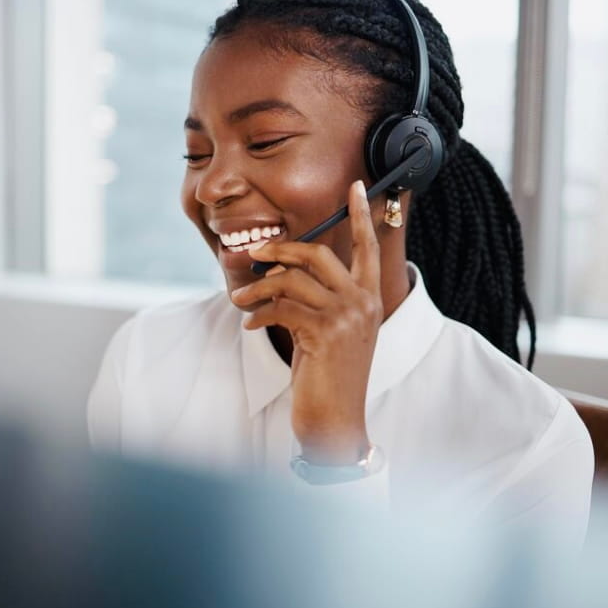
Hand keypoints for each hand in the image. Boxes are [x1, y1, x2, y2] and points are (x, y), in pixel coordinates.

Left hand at [230, 181, 383, 464]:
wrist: (335, 421)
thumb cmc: (325, 376)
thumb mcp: (324, 331)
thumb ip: (313, 298)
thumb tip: (278, 271)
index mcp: (368, 298)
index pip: (368, 247)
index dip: (361, 215)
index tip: (359, 186)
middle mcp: (363, 302)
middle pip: (317, 253)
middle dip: (280, 249)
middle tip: (253, 253)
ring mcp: (347, 316)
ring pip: (291, 279)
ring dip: (257, 288)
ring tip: (239, 300)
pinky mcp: (325, 333)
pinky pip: (281, 306)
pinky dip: (258, 312)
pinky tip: (250, 324)